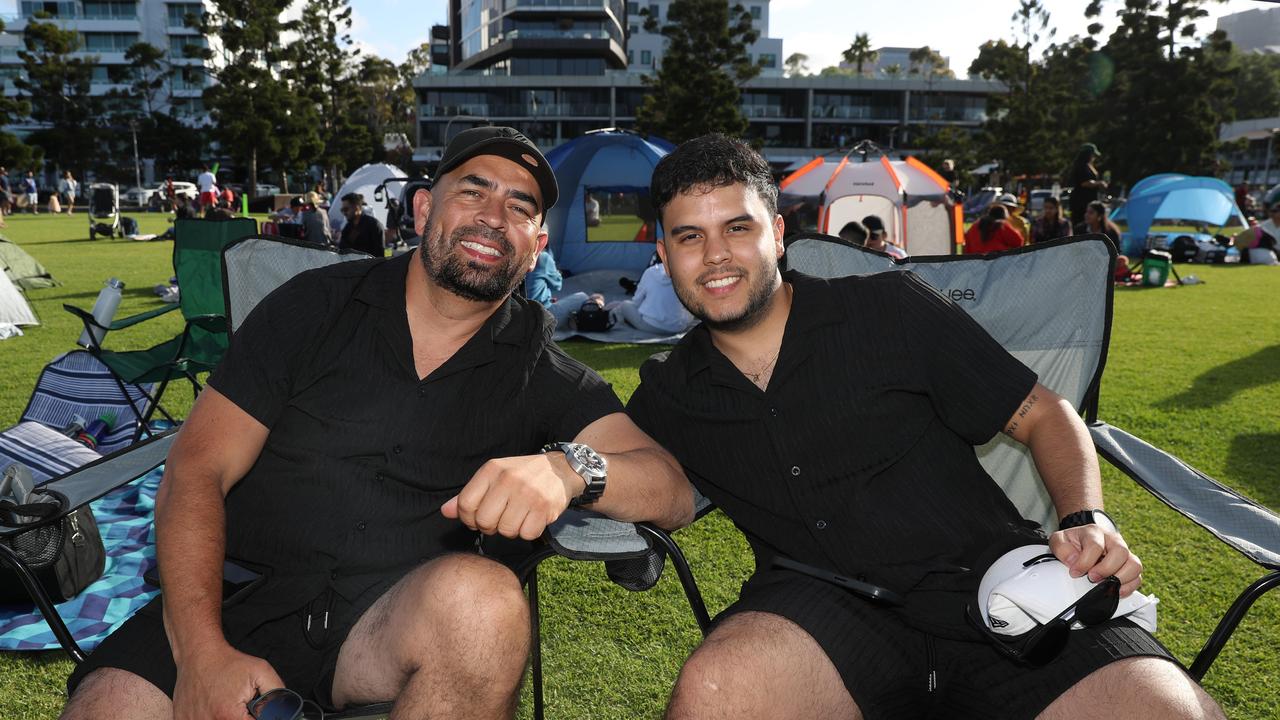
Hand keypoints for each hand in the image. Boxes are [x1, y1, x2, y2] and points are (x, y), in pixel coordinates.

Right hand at [172, 642, 284, 719]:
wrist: (199, 655)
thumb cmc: (227, 663)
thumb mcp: (262, 672)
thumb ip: (277, 694)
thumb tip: (286, 712)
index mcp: (229, 717)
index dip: (258, 719)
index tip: (256, 713)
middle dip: (243, 718)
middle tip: (241, 707)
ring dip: (225, 717)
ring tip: (226, 705)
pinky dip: (211, 717)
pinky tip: (213, 708)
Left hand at [441, 454, 583, 540]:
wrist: (560, 469)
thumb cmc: (522, 475)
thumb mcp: (494, 477)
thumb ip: (469, 495)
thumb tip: (446, 511)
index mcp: (491, 470)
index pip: (465, 504)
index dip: (469, 518)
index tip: (479, 518)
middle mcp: (508, 480)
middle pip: (484, 521)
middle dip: (491, 526)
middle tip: (501, 518)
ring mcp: (527, 494)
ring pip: (506, 531)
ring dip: (512, 530)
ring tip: (519, 516)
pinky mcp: (544, 507)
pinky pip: (526, 534)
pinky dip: (529, 531)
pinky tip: (532, 518)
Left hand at [1049, 525, 1143, 596]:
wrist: (1082, 540)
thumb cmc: (1073, 542)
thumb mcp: (1059, 540)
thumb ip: (1061, 549)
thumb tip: (1073, 561)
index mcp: (1094, 532)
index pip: (1095, 546)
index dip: (1084, 562)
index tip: (1075, 572)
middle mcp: (1113, 540)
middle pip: (1120, 552)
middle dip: (1106, 569)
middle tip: (1092, 578)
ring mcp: (1124, 553)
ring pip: (1135, 564)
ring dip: (1121, 579)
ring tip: (1106, 585)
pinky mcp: (1129, 565)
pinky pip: (1138, 577)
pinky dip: (1128, 587)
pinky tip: (1115, 590)